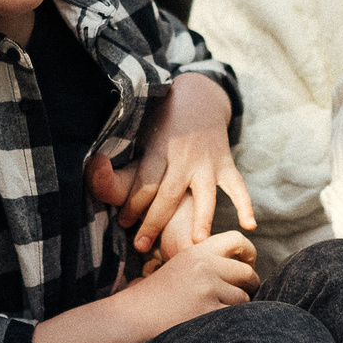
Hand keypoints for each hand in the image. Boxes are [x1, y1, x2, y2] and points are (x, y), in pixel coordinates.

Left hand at [88, 73, 253, 256]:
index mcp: (160, 148)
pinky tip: (249, 226)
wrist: (199, 96)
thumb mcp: (140, 132)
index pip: (145, 182)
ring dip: (201, 217)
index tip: (124, 224)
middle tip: (142, 247)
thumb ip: (124, 158)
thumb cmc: (162, 120)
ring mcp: (208, 161)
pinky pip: (237, 186)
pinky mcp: (225, 163)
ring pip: (204, 193)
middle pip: (169, 193)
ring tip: (197, 242)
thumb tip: (93, 167)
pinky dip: (245, 204)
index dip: (133, 205)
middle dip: (155, 221)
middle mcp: (184, 157)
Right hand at [124, 229, 259, 333]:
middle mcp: (205, 267)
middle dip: (249, 286)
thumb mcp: (177, 268)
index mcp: (196, 252)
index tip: (248, 265)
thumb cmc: (151, 298)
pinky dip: (228, 324)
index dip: (249, 252)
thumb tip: (243, 268)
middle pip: (247, 273)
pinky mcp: (208, 313)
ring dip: (236, 308)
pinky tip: (212, 326)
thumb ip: (206, 264)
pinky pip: (235, 317)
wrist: (129, 319)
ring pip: (243, 299)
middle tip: (242, 294)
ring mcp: (208, 290)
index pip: (237, 239)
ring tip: (218, 313)